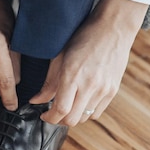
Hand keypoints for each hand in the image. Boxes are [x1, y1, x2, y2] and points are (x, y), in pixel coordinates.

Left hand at [31, 0, 147, 125]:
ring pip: (85, 118)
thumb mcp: (60, 56)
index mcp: (72, 75)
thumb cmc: (84, 38)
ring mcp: (103, 89)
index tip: (44, 115)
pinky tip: (82, 101)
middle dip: (59, 121)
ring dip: (74, 116)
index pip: (60, 110)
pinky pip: (97, 113)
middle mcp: (89, 85)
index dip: (49, 118)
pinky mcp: (113, 91)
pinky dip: (87, 112)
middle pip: (72, 120)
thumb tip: (36, 101)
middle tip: (54, 113)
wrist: (113, 29)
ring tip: (68, 105)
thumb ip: (48, 83)